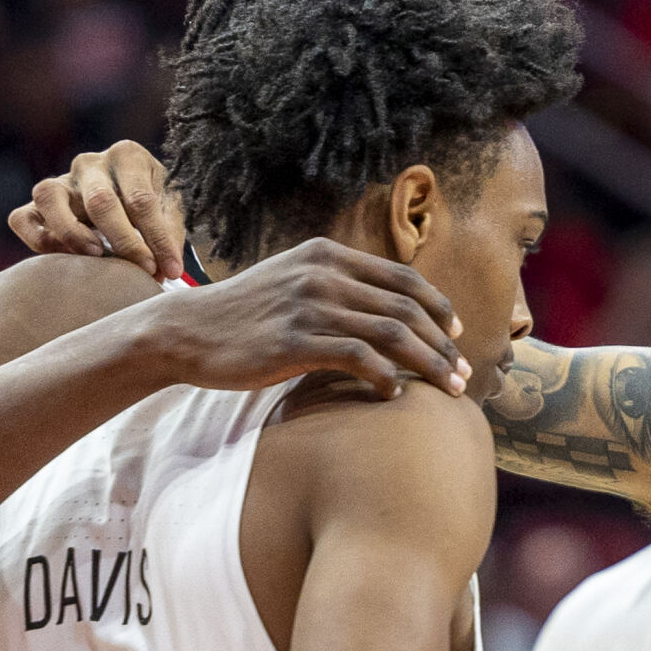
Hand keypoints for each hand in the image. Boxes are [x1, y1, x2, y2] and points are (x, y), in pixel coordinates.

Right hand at [10, 140, 185, 281]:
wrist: (127, 201)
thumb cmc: (151, 206)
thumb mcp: (170, 211)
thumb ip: (169, 235)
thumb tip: (166, 269)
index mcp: (127, 156)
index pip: (141, 200)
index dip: (157, 238)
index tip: (170, 270)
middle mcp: (89, 163)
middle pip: (101, 201)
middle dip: (124, 241)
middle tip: (144, 270)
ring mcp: (60, 180)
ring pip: (49, 197)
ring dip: (72, 232)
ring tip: (96, 256)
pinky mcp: (37, 204)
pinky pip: (22, 218)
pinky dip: (37, 238)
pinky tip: (64, 258)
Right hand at [129, 236, 469, 397]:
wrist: (186, 332)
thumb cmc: (246, 316)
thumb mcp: (294, 283)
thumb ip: (337, 288)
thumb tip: (388, 311)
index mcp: (328, 255)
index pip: (402, 279)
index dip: (438, 307)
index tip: (457, 335)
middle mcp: (323, 274)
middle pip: (406, 309)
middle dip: (443, 344)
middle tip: (464, 374)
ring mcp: (308, 305)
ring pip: (391, 334)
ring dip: (429, 365)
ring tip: (447, 390)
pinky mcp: (293, 341)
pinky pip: (358, 358)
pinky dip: (385, 378)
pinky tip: (394, 395)